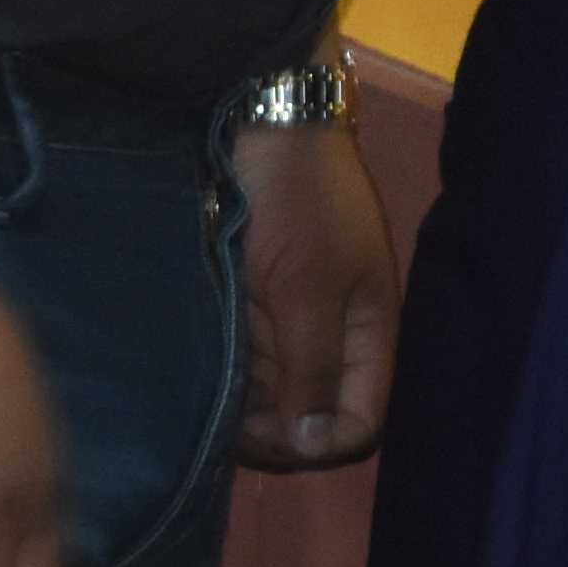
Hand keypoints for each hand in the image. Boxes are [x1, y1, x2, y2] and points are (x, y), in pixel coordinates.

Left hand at [232, 103, 398, 470]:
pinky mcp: (255, 307)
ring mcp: (292, 322)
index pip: (359, 420)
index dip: (319, 441)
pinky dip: (227, 377)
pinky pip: (247, 364)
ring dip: (244, 407)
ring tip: (205, 399)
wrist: (260, 121)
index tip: (267, 433)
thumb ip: (313, 365)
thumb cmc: (298, 199)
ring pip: (274, 397)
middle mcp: (334, 336)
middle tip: (225, 422)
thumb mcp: (308, 285)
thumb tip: (314, 445)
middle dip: (275, 430)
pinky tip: (198, 375)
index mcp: (369, 332)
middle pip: (313, 417)